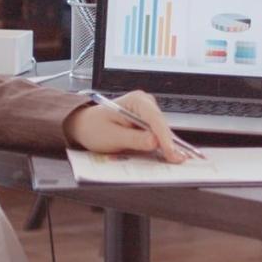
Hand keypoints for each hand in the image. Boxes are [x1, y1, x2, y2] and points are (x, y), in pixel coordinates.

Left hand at [63, 90, 185, 162]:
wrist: (85, 126)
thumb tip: (154, 142)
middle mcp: (145, 103)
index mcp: (136, 100)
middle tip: (176, 160)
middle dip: (168, 143)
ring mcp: (148, 112)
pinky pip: (158, 135)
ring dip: (166, 146)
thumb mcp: (112, 137)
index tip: (171, 152)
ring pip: (162, 132)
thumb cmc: (94, 128)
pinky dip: (161, 146)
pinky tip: (166, 156)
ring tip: (173, 160)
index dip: (165, 137)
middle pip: (162, 126)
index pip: (155, 119)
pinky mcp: (148, 123)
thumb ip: (134, 139)